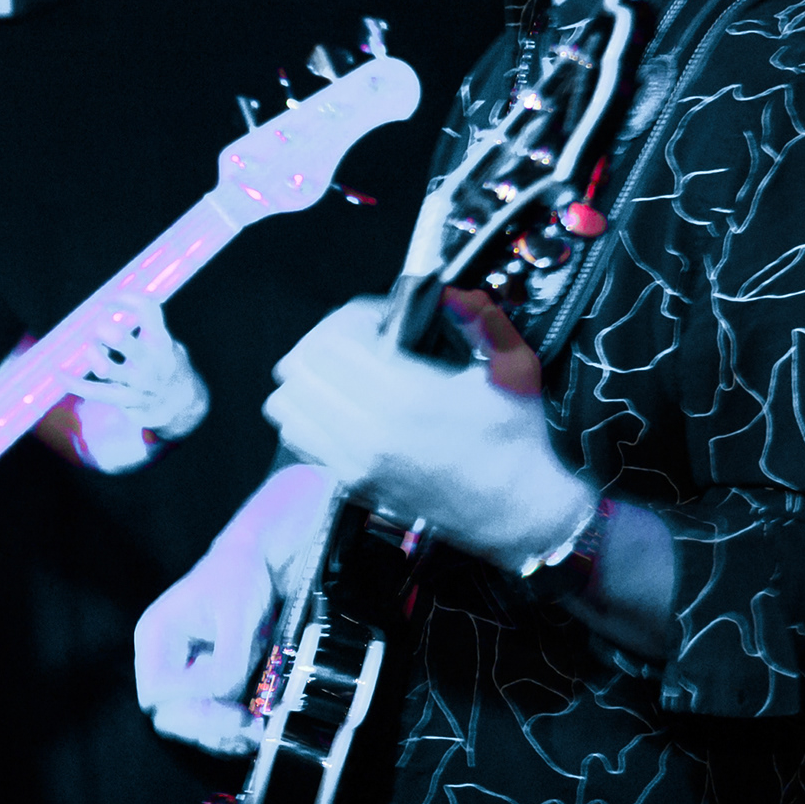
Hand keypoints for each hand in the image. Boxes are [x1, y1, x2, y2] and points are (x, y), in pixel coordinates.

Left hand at [68, 308, 208, 440]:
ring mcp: (138, 384)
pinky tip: (59, 372)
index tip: (108, 299)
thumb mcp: (164, 342)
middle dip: (103, 329)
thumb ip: (146, 324)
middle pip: (120, 339)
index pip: (146, 309)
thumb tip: (113, 301)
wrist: (182, 406)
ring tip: (90, 349)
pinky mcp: (126, 401)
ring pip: (104, 368)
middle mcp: (151, 362)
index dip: (124, 298)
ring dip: (91, 354)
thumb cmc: (164, 365)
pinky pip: (95, 392)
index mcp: (161, 341)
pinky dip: (74, 383)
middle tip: (99, 329)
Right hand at [134, 465, 331, 753]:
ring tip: (257, 729)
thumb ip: (228, 660)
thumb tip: (223, 697)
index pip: (157, 692)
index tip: (229, 700)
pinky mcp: (207, 685)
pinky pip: (210, 720)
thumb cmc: (241, 578)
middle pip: (168, 715)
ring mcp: (184, 676)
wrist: (261, 564)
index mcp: (155, 637)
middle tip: (247, 725)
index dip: (190, 703)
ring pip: (190, 724)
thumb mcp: (237, 616)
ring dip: (222, 733)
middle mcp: (162, 661)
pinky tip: (255, 727)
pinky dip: (230, 729)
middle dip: (207, 726)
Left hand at [263, 289, 593, 572]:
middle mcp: (369, 429)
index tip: (377, 318)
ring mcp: (354, 460)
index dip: (352, 316)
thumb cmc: (515, 440)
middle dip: (323, 341)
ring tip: (336, 372)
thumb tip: (443, 292)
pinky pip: (299, 439)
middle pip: (299, 366)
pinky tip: (336, 407)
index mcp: (406, 394)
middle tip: (352, 340)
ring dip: (306, 379)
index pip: (335, 337)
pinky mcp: (350, 483)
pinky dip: (306, 415)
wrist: (517, 511)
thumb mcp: (509, 367)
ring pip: (287, 404)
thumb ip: (473, 319)